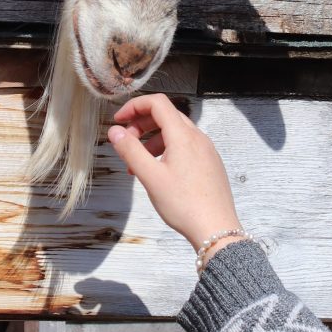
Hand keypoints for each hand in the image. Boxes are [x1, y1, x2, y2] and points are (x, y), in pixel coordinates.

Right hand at [106, 94, 241, 254]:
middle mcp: (198, 137)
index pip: (157, 103)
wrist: (216, 228)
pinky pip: (186, 147)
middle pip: (166, 116)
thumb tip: (115, 131)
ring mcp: (206, 150)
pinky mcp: (210, 163)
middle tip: (126, 142)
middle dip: (142, 124)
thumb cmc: (184, 204)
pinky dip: (167, 150)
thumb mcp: (150, 177)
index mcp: (183, 135)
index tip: (118, 120)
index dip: (134, 106)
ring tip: (138, 163)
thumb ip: (130, 150)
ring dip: (153, 139)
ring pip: (175, 133)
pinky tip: (158, 172)